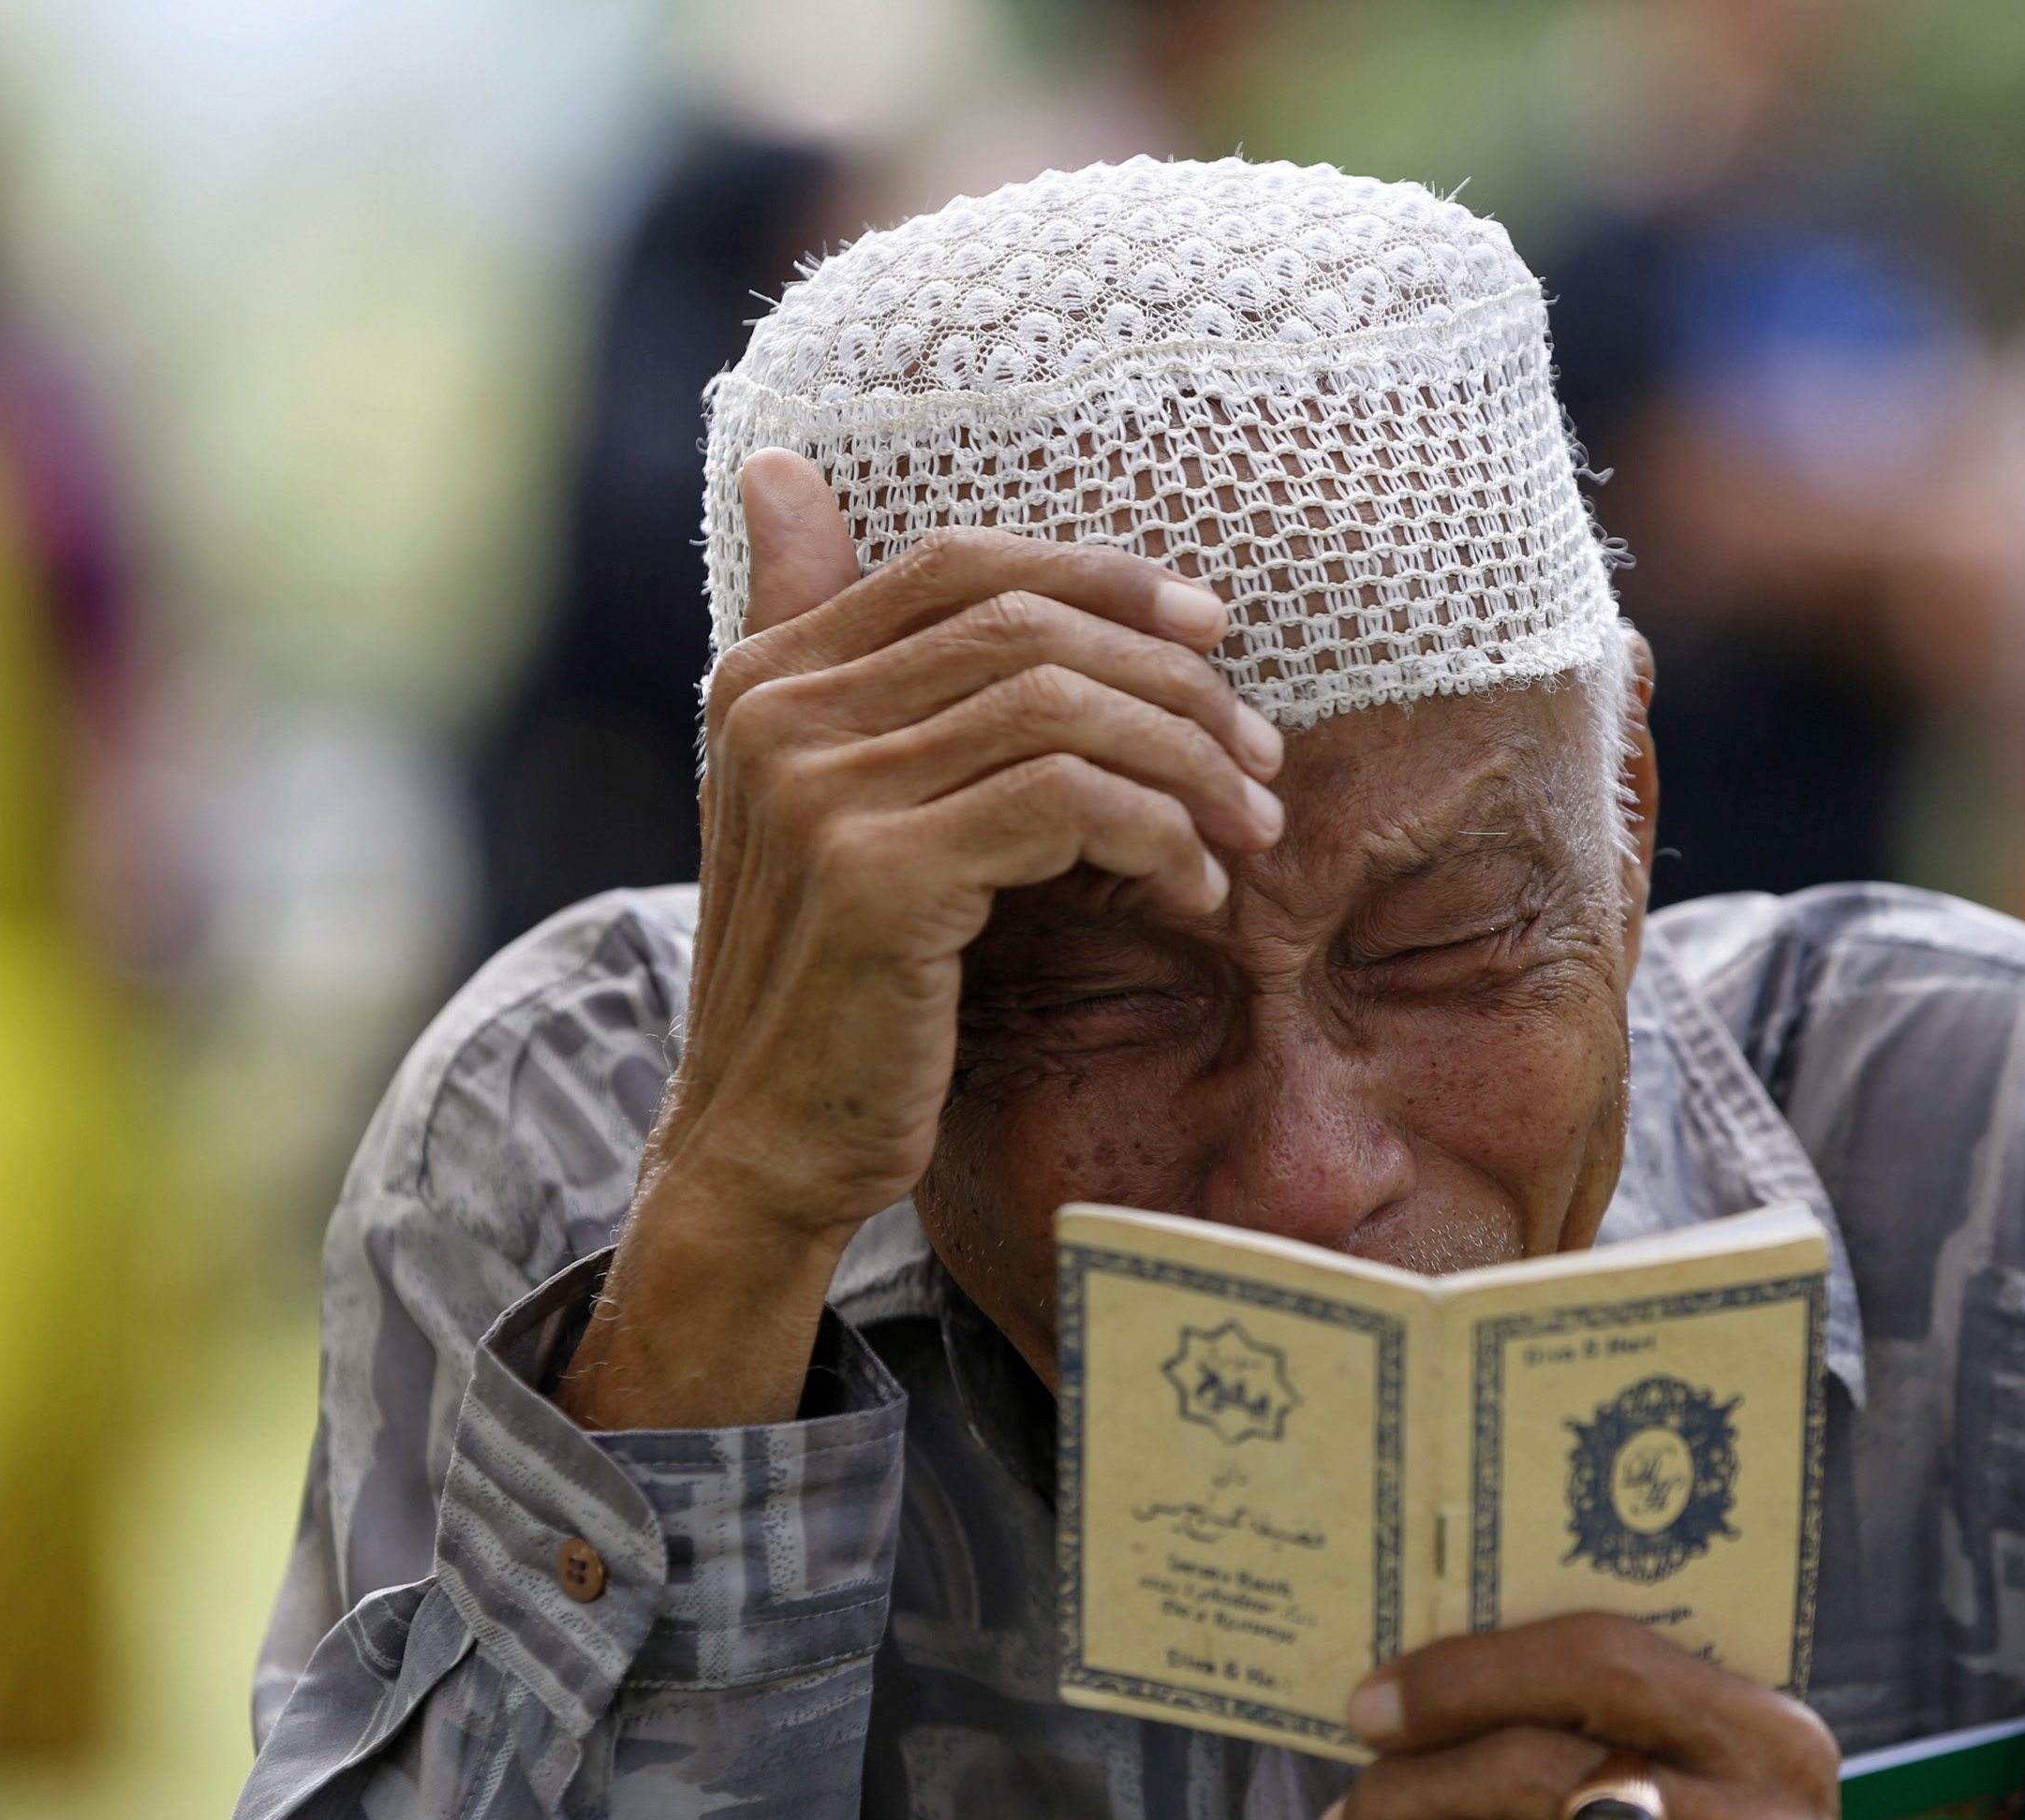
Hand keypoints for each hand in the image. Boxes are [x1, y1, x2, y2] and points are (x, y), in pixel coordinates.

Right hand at [558, 453, 1286, 1428]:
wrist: (763, 1145)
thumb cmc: (833, 982)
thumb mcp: (832, 802)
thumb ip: (843, 656)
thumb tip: (786, 469)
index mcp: (764, 676)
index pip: (958, 562)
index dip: (1100, 577)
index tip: (1210, 630)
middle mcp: (776, 713)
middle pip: (1025, 627)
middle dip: (1172, 679)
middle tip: (1261, 753)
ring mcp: (820, 792)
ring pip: (1062, 708)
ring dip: (1187, 762)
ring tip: (1249, 829)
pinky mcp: (879, 878)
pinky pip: (1069, 805)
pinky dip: (1158, 837)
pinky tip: (1192, 893)